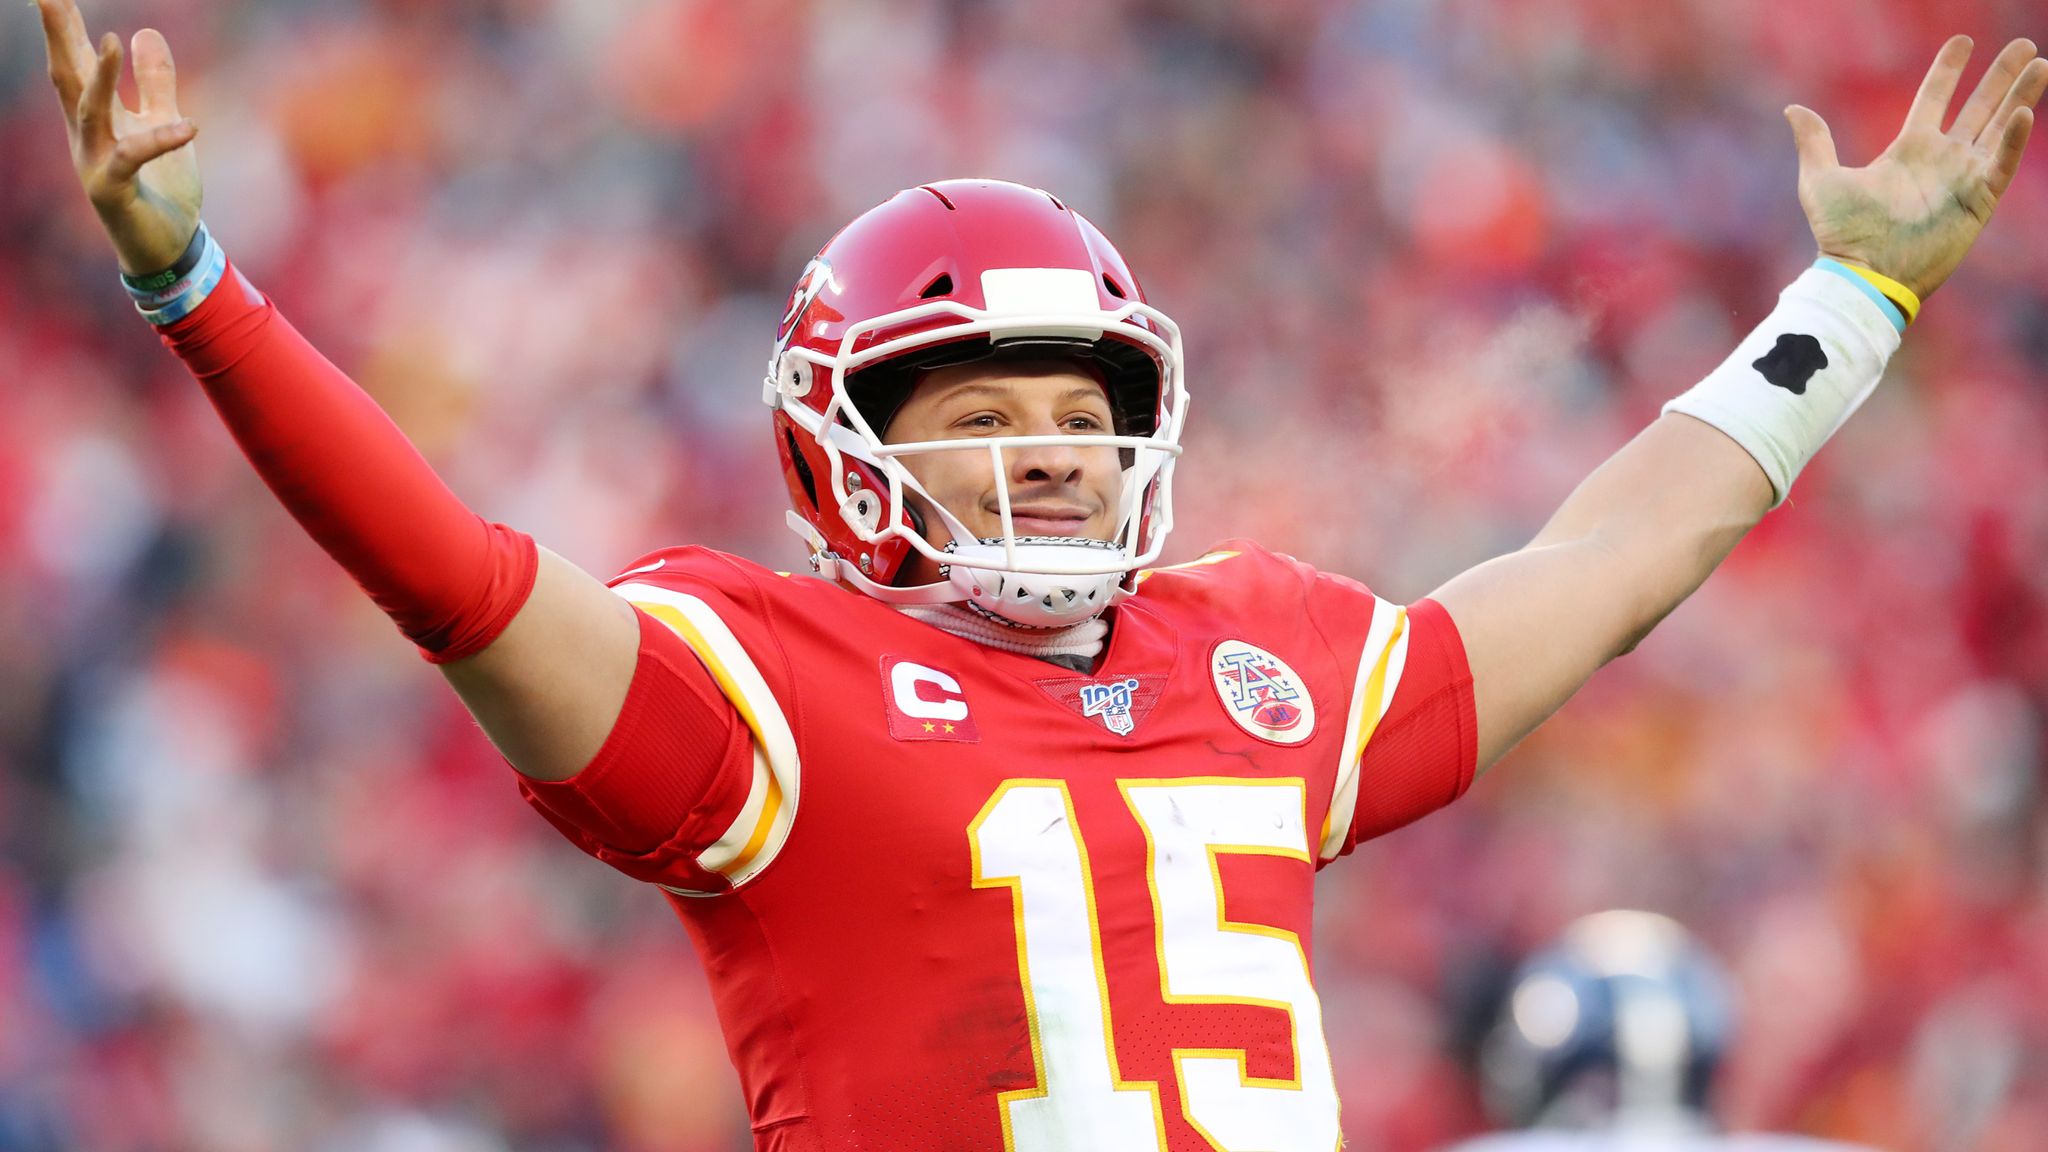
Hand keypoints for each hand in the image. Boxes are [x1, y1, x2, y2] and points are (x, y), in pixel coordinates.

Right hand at [36, 0, 202, 276]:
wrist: (166, 247)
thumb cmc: (161, 187)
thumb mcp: (162, 123)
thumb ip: (154, 82)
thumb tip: (145, 32)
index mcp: (95, 117)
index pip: (76, 63)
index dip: (65, 27)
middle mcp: (86, 135)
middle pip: (68, 77)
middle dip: (60, 38)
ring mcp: (94, 162)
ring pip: (89, 113)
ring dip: (98, 78)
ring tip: (108, 41)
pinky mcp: (113, 191)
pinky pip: (133, 158)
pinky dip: (159, 140)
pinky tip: (189, 125)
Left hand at [1787, 36, 2046, 301]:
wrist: (1865, 272)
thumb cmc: (1841, 234)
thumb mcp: (1820, 180)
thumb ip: (1815, 142)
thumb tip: (1793, 109)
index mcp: (1908, 150)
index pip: (1934, 98)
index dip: (1949, 70)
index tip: (1963, 41)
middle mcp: (1941, 160)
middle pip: (1978, 107)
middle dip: (2001, 76)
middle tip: (2025, 46)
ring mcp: (1963, 178)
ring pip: (2001, 126)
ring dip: (2021, 96)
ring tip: (2042, 63)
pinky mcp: (1978, 200)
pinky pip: (2001, 163)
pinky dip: (2013, 140)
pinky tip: (2023, 113)